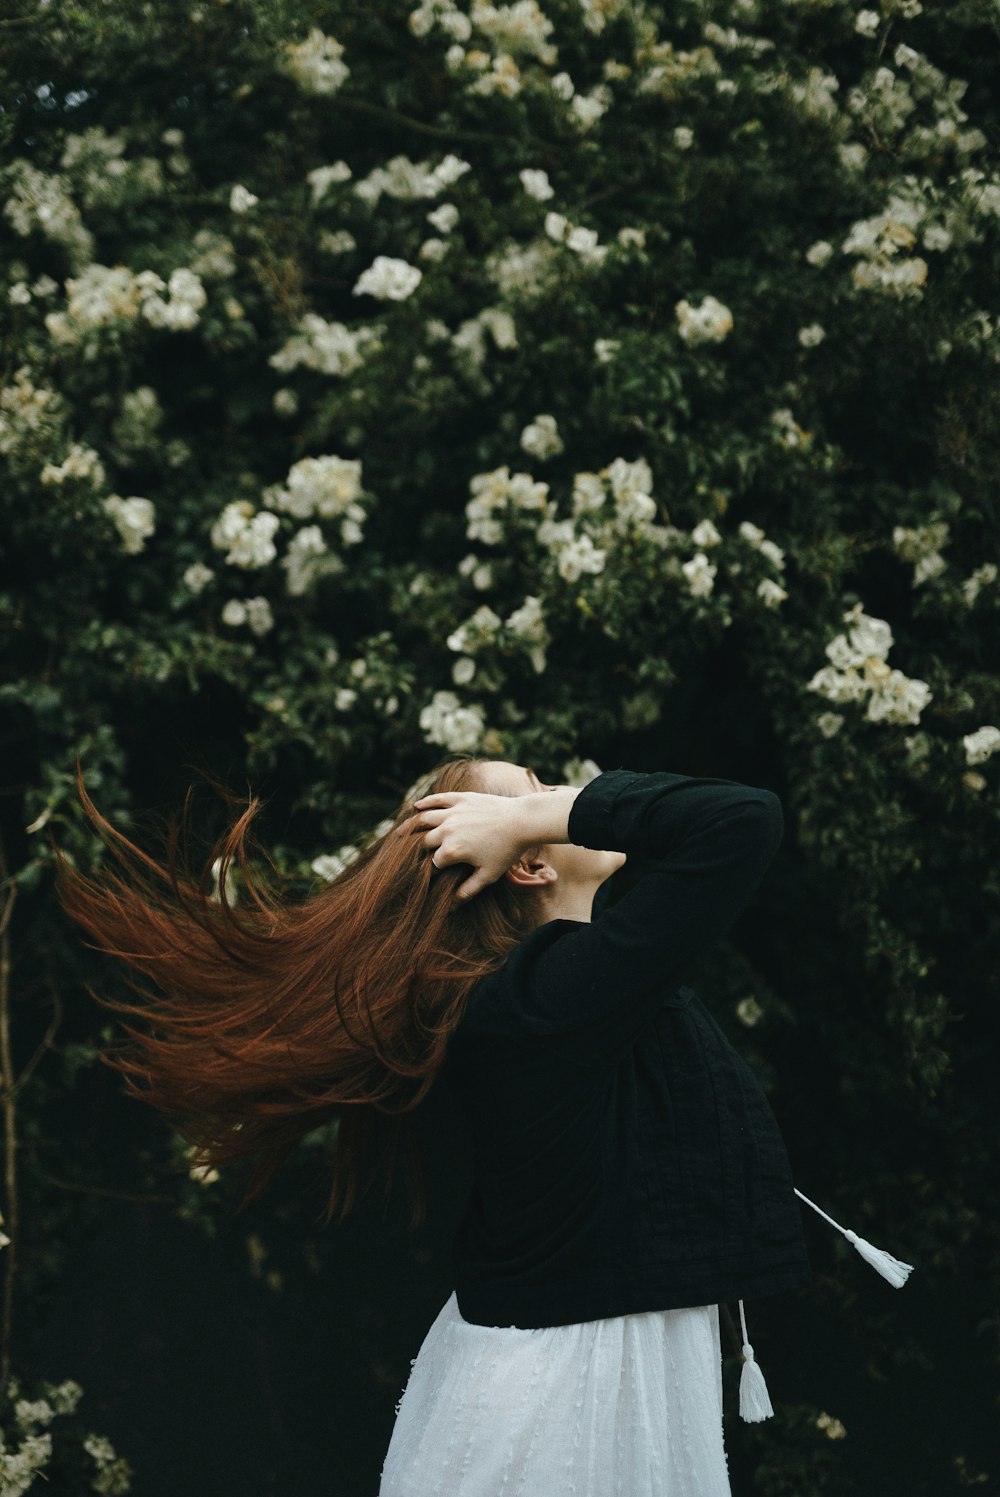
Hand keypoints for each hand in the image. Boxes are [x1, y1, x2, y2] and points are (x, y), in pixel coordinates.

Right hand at [401, 790, 532, 902]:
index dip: (428, 872)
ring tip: (400, 833)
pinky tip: (416, 806)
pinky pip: (438, 799)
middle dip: (416, 851)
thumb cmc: (507, 851)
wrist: (522, 821)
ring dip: (410, 826)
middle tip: (407, 857)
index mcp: (451, 851)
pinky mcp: (461, 799)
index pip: (432, 864)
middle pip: (423, 842)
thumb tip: (451, 908)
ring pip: (424, 819)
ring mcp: (453, 812)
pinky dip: (426, 802)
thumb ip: (467, 891)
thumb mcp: (488, 876)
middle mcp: (447, 830)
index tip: (425, 878)